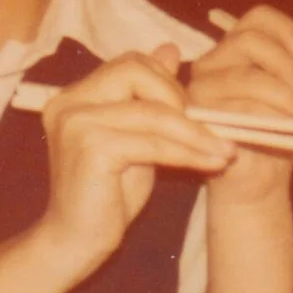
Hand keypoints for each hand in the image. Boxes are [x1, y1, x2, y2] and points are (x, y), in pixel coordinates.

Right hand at [37, 45, 234, 270]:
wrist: (77, 243)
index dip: (169, 83)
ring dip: (195, 132)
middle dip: (179, 99)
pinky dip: (187, 152)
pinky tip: (210, 163)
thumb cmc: (108, 194)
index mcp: (75, 95)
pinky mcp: (89, 148)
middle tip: (208, 129)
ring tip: (225, 148)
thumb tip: (170, 49)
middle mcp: (68, 102)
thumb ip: (149, 98)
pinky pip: (152, 143)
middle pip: (136, 72)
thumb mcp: (136, 136)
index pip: (131, 63)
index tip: (197, 112)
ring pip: (152, 112)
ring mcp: (74, 123)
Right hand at [187, 6, 292, 215]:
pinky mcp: (200, 118)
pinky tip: (289, 131)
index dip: (286, 28)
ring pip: (246, 79)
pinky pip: (239, 111)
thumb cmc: (275, 130)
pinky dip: (271, 119)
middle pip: (248, 41)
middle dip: (285, 63)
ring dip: (284, 97)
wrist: (256, 177)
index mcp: (236, 47)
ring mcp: (201, 89)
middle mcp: (213, 62)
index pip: (257, 17)